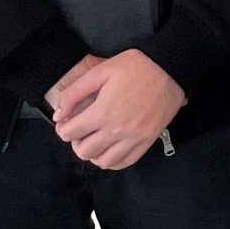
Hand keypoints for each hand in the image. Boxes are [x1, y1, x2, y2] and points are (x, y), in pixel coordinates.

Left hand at [50, 51, 184, 169]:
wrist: (170, 68)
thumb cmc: (135, 67)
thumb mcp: (99, 71)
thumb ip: (74, 93)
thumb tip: (58, 115)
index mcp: (102, 112)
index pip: (68, 133)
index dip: (63, 127)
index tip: (68, 121)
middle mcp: (117, 130)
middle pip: (84, 151)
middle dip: (76, 142)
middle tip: (81, 130)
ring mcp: (134, 137)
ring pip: (104, 161)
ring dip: (94, 154)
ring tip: (96, 140)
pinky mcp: (148, 139)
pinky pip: (126, 162)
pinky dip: (114, 161)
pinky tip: (111, 149)